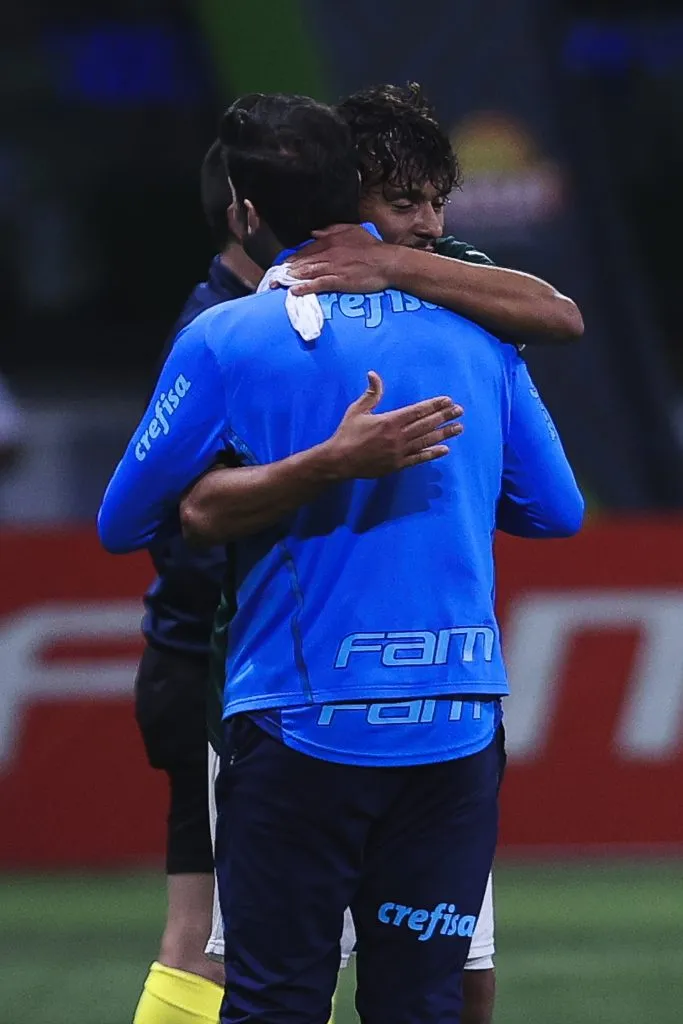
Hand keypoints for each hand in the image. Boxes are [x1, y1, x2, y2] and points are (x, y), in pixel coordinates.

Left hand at [286, 224, 397, 295]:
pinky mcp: (340, 281)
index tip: (282, 265)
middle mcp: (329, 253)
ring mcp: (334, 267)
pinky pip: (319, 284)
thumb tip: (313, 233)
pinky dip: (305, 287)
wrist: (388, 262)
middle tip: (272, 278)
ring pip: (307, 272)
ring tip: (278, 284)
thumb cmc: (372, 247)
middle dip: (286, 270)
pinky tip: (294, 291)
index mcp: (330, 241)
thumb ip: (331, 230)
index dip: (292, 258)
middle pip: (302, 261)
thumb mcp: (352, 230)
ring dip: (291, 278)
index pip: (306, 250)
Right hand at [324, 371, 462, 477]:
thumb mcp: (357, 410)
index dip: (434, 405)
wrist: (339, 461)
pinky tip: (445, 449)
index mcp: (389, 420)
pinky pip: (419, 458)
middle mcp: (398, 436)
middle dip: (444, 417)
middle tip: (460, 411)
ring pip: (426, 441)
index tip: (448, 400)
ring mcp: (399, 452)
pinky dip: (432, 453)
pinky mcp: (397, 465)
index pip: (417, 411)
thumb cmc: (347, 433)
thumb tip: (373, 374)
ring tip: (458, 428)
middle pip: (426, 424)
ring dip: (444, 434)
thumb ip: (371, 394)